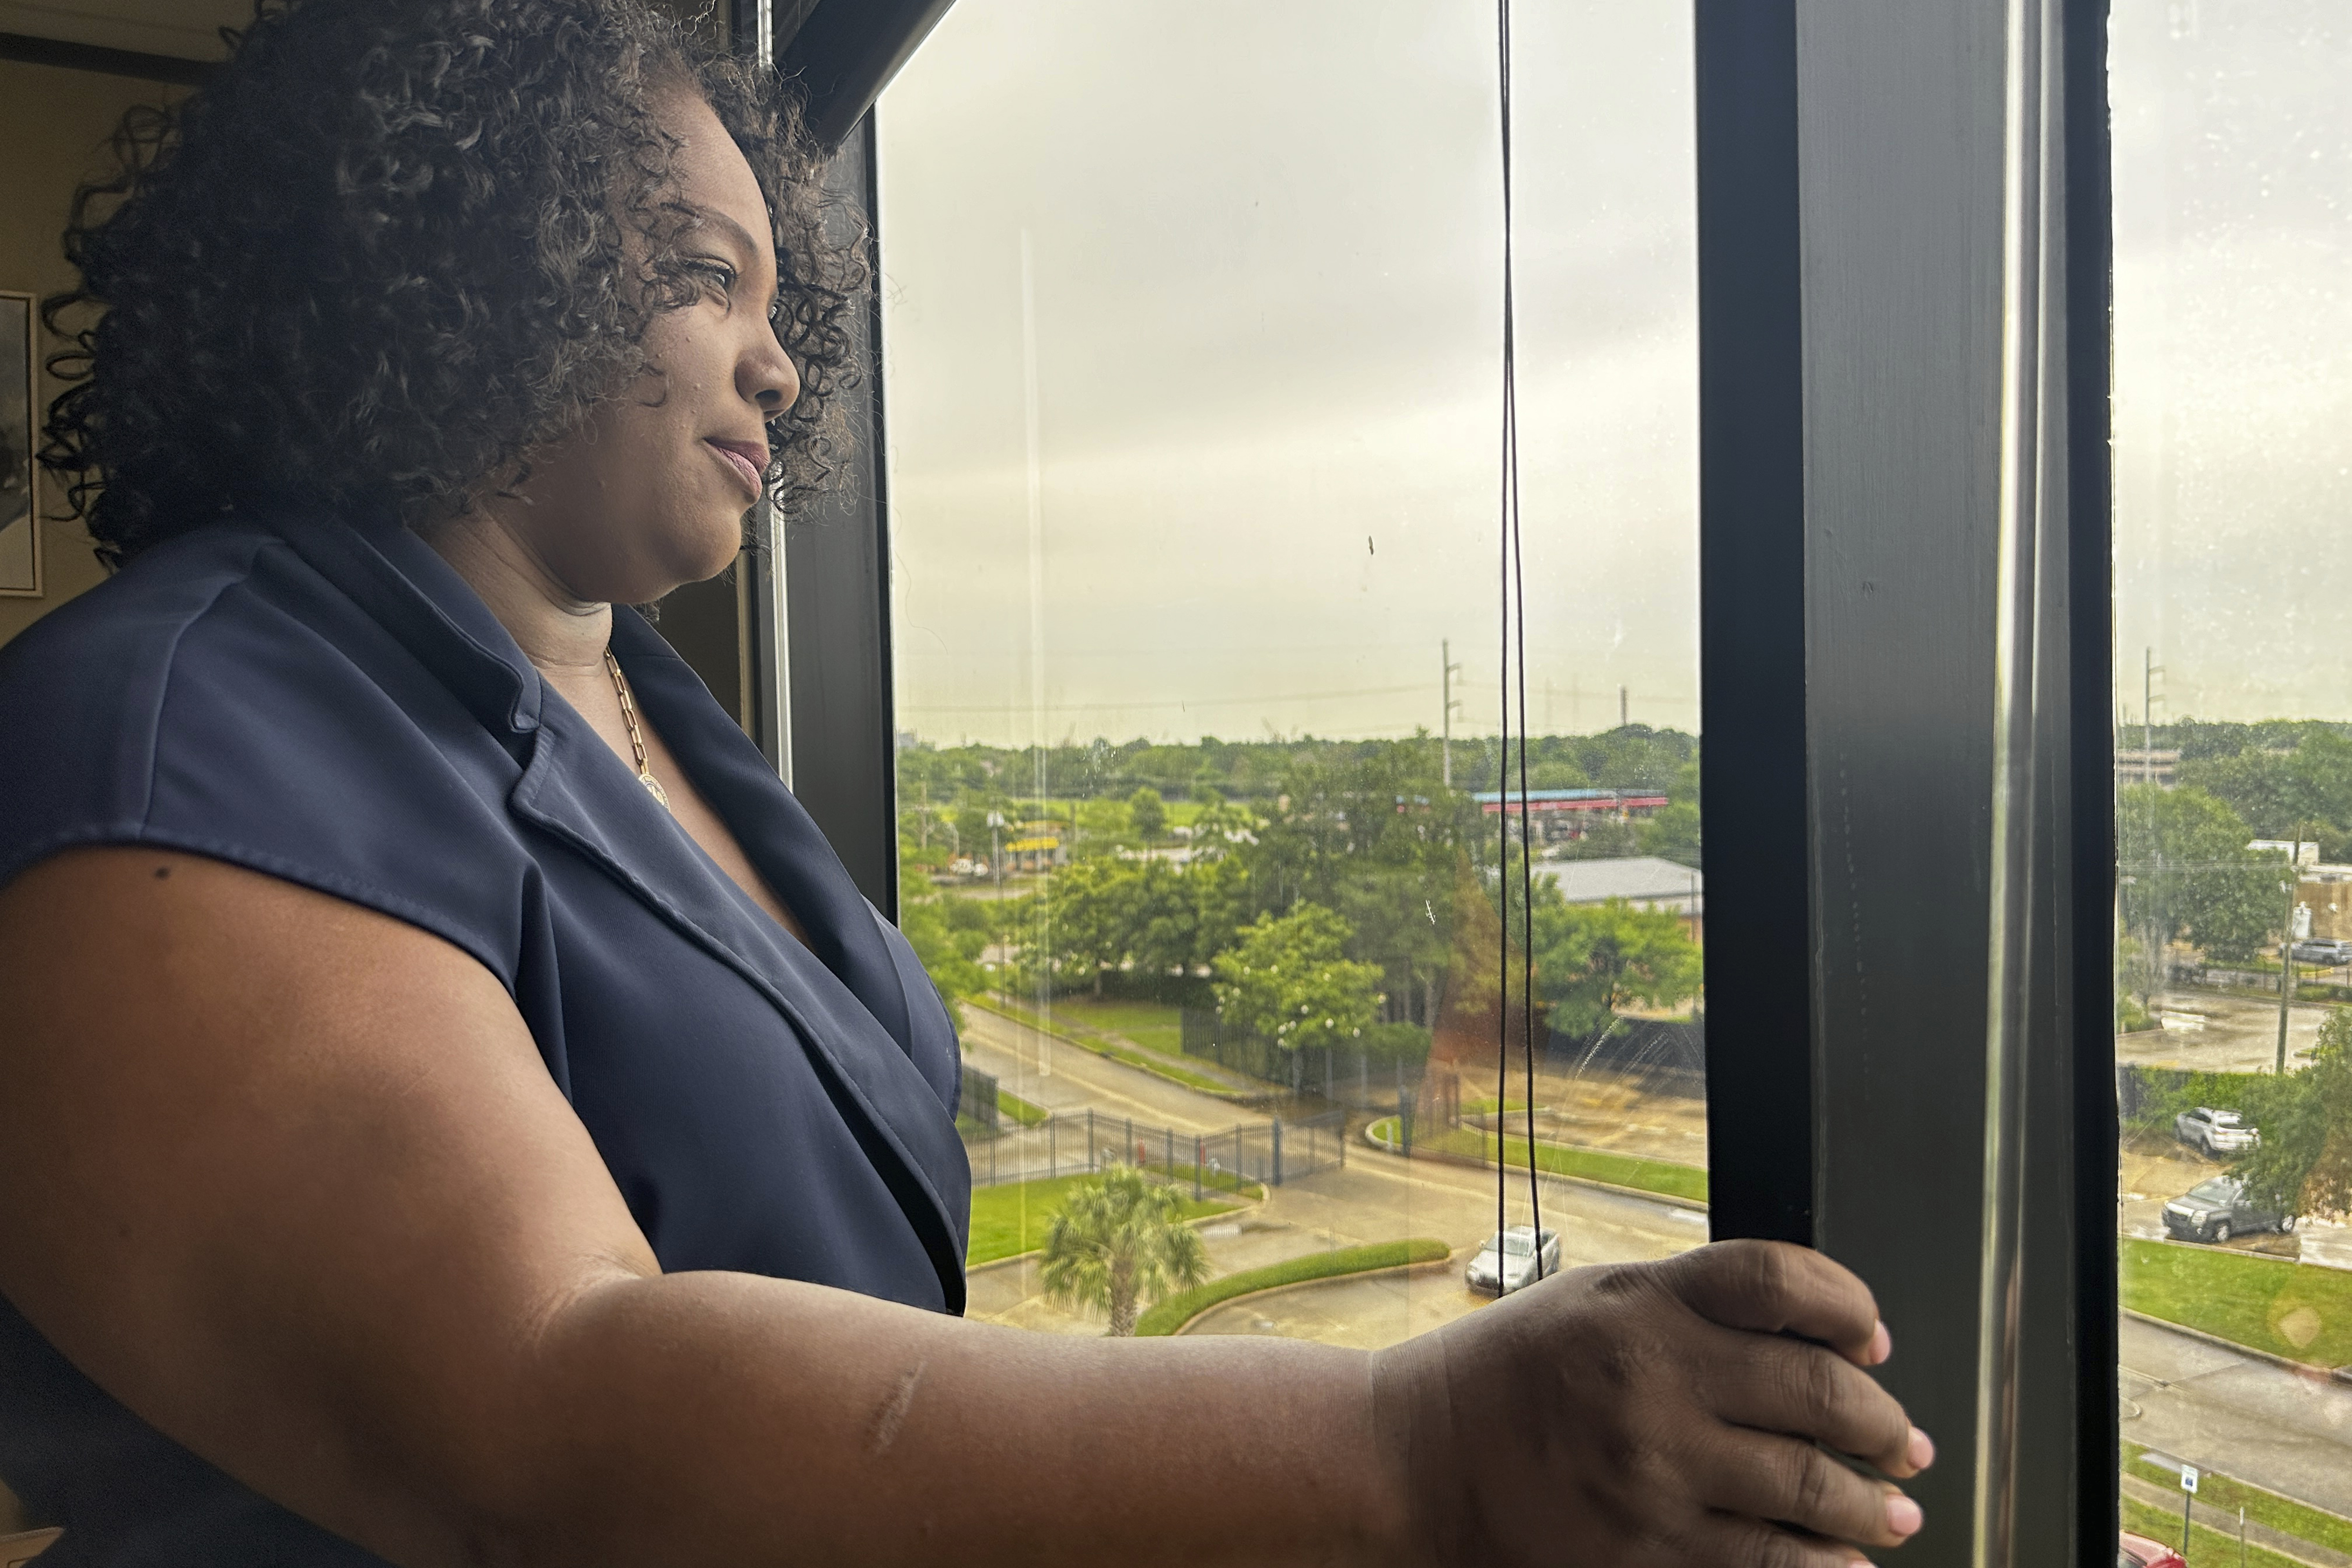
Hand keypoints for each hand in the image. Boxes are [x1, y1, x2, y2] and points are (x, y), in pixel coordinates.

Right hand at [1371, 1239, 1931, 1565]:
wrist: (1416, 1458)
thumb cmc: (1508, 1374)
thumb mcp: (1591, 1302)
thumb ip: (1688, 1308)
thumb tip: (1808, 1340)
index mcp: (1642, 1303)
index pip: (1780, 1280)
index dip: (1850, 1305)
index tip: (1875, 1340)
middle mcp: (1655, 1379)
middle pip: (1820, 1392)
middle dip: (1887, 1428)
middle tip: (1908, 1445)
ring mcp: (1654, 1469)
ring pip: (1811, 1487)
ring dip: (1874, 1506)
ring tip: (1896, 1513)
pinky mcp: (1645, 1548)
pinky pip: (1765, 1561)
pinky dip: (1821, 1567)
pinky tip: (1842, 1566)